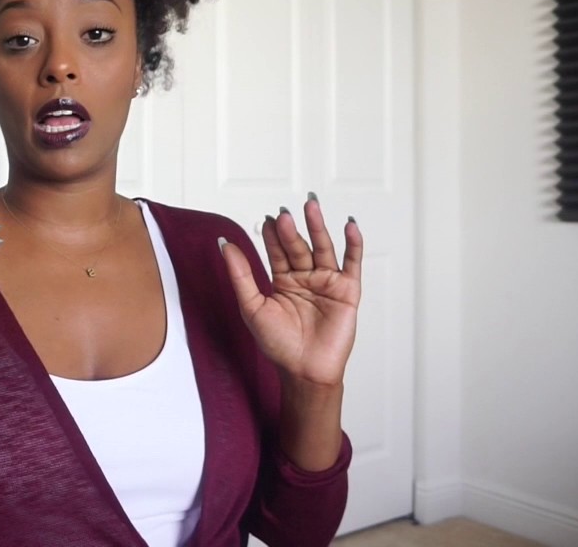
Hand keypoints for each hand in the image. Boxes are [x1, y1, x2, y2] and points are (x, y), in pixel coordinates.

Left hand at [220, 195, 361, 386]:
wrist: (303, 371)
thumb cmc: (277, 344)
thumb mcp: (251, 306)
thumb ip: (240, 274)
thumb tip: (224, 244)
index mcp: (283, 281)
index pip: (277, 251)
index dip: (271, 236)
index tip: (265, 219)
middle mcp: (305, 278)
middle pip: (298, 247)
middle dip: (291, 230)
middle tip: (283, 213)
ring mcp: (327, 283)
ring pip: (323, 248)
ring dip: (318, 227)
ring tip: (311, 206)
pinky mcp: (347, 291)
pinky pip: (352, 263)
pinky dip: (353, 245)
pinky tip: (349, 226)